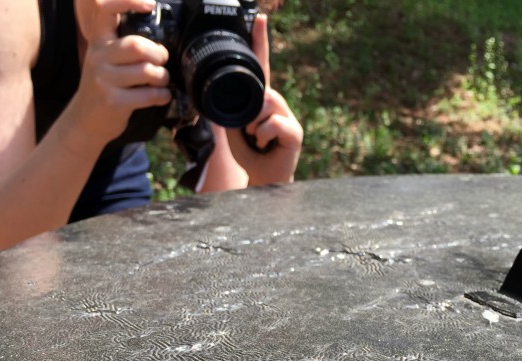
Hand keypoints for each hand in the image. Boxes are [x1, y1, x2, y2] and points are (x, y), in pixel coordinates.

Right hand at [71, 0, 171, 144]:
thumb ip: (123, 42)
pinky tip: (161, 96)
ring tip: (162, 80)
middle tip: (162, 61)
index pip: (105, 8)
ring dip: (163, 77)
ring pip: (146, 71)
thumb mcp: (105, 58)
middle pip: (136, 46)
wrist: (86, 120)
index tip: (149, 5)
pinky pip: (149, 95)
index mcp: (99, 41)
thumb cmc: (105, 85)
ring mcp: (104, 80)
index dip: (128, 1)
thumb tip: (159, 34)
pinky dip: (162, 96)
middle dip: (158, 54)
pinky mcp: (113, 101)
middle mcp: (99, 56)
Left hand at [224, 14, 302, 185]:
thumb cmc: (249, 152)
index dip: (260, 42)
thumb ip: (233, 106)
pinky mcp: (295, 132)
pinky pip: (273, 123)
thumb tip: (226, 93)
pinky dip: (263, 135)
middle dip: (249, 111)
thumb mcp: (234, 125)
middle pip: (262, 88)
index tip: (258, 19)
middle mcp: (277, 104)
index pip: (261, 66)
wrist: (262, 179)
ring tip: (256, 139)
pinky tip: (265, 144)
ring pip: (267, 104)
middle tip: (250, 133)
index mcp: (262, 99)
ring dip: (254, 124)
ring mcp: (288, 116)